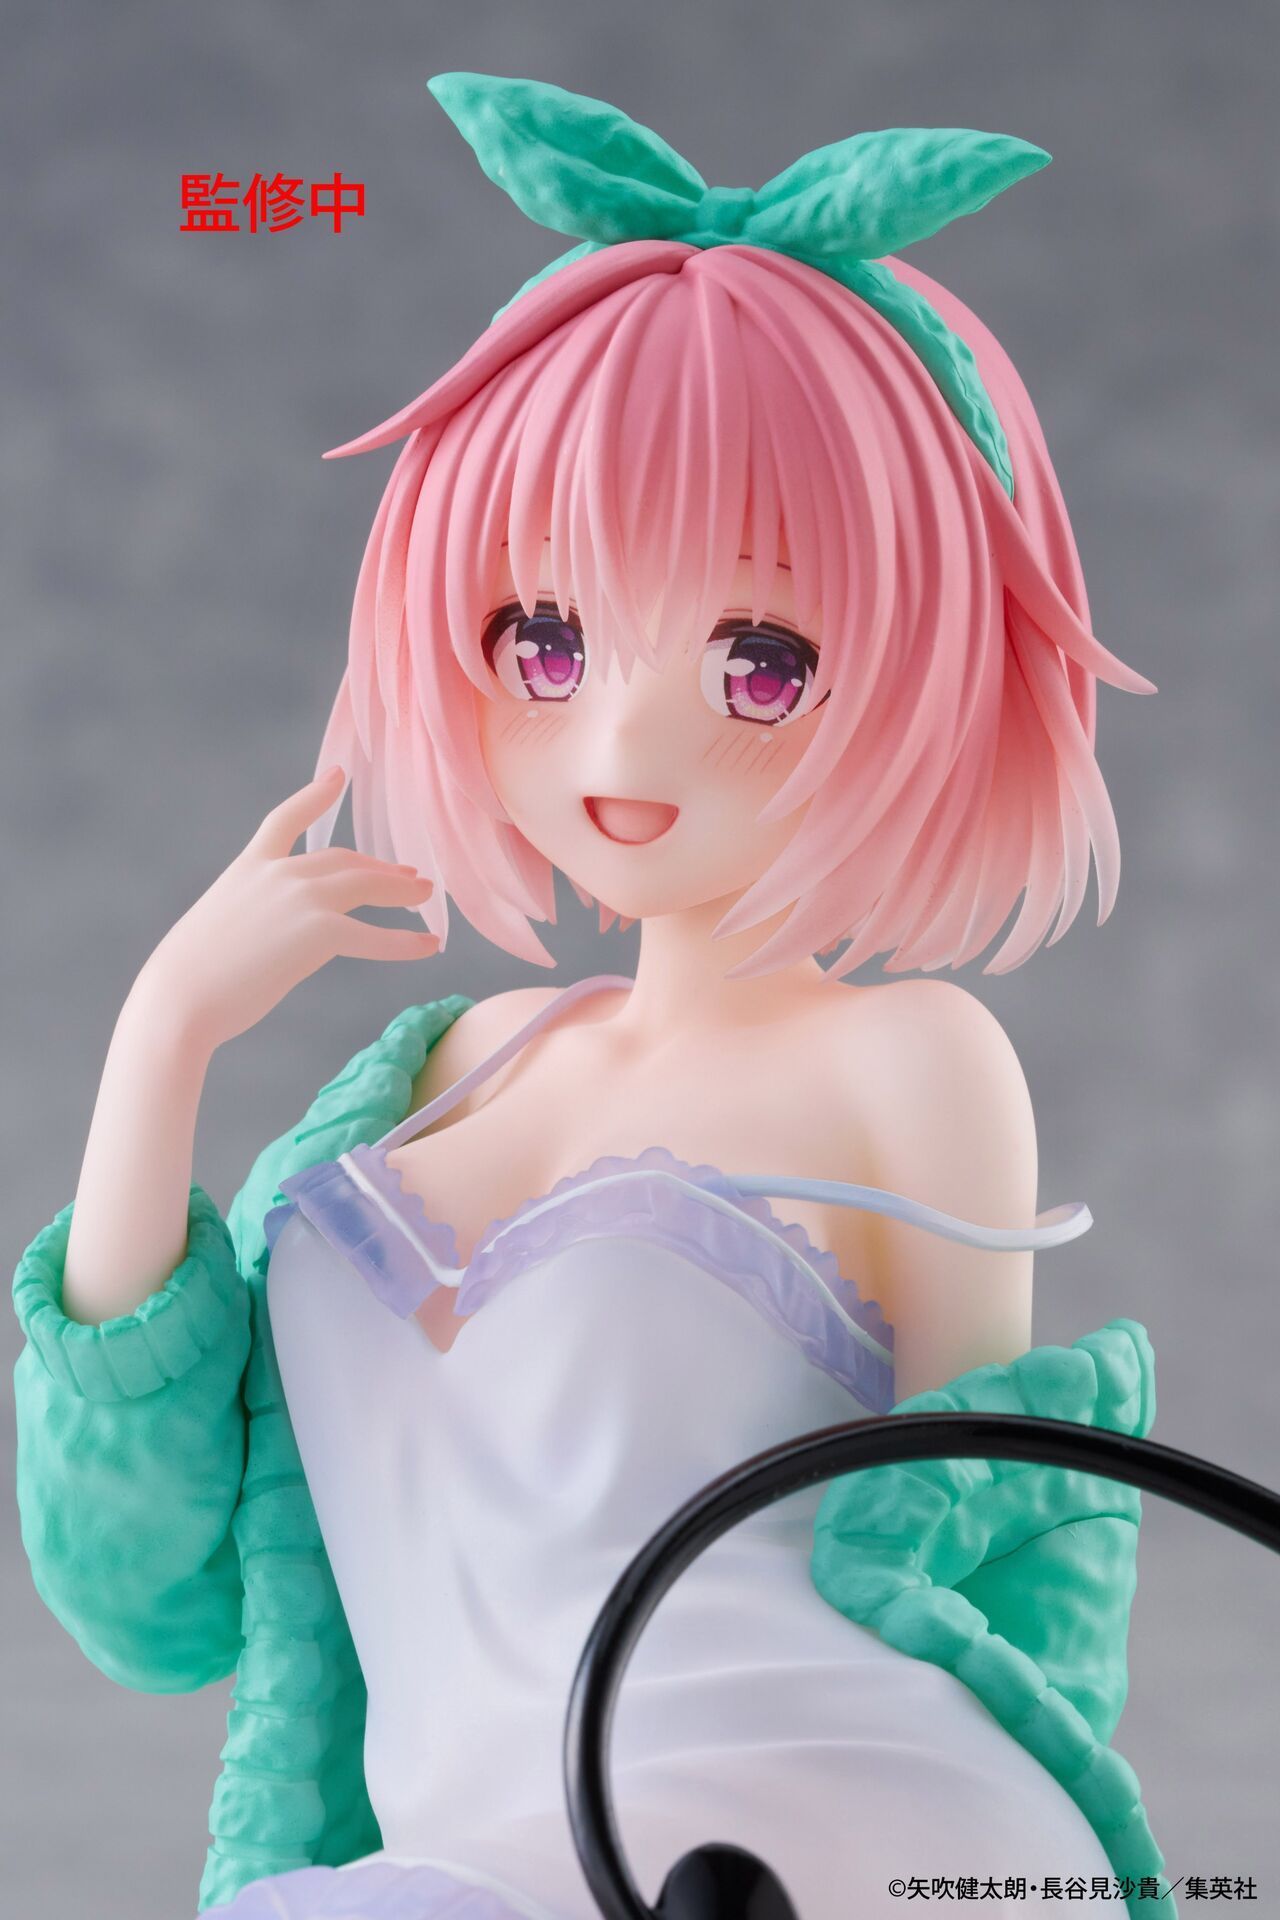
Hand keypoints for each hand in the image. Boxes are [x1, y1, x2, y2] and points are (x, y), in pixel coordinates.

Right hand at [136, 767, 439, 1053]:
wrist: (180, 997)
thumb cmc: (190, 977)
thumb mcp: (221, 925)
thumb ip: (253, 915)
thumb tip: (275, 933)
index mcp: (250, 867)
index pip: (286, 819)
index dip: (316, 795)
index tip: (339, 776)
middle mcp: (279, 873)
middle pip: (344, 860)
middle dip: (380, 867)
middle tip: (410, 876)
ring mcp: (301, 899)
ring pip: (366, 885)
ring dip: (401, 891)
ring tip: (426, 897)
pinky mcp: (319, 932)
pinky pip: (375, 936)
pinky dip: (406, 943)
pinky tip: (429, 946)